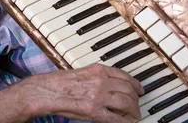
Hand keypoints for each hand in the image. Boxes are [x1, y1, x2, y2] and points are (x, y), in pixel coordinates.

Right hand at [18, 63, 143, 122]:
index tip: (140, 89)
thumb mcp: (83, 72)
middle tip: (137, 106)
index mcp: (99, 70)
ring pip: (126, 103)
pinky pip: (116, 118)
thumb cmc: (61, 83)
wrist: (47, 91)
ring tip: (134, 115)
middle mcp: (101, 81)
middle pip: (128, 90)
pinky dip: (124, 122)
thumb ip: (99, 76)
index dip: (136, 84)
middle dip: (136, 100)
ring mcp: (98, 96)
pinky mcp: (94, 111)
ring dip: (133, 111)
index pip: (125, 76)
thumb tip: (114, 84)